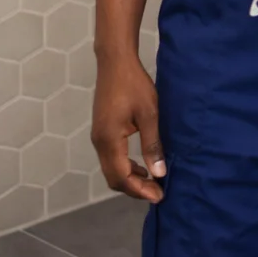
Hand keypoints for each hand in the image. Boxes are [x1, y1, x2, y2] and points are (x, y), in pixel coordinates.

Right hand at [91, 54, 165, 202]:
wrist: (115, 61)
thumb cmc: (134, 85)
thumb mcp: (149, 114)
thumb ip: (152, 144)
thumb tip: (159, 173)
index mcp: (109, 140)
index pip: (121, 177)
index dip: (140, 190)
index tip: (159, 195)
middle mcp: (99, 142)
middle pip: (113, 178)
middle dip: (134, 189)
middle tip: (157, 191)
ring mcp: (98, 136)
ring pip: (111, 168)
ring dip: (129, 178)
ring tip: (152, 179)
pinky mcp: (101, 129)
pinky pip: (111, 157)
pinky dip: (125, 166)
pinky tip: (141, 164)